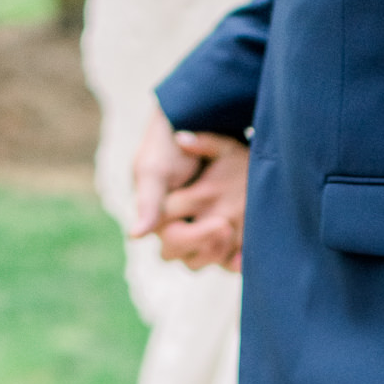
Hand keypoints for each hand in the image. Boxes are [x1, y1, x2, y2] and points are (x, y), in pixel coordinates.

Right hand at [129, 103, 249, 271]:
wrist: (195, 123)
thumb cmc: (168, 146)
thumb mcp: (156, 168)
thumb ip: (148, 201)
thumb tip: (135, 236)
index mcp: (158, 220)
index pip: (175, 244)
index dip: (196, 239)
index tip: (222, 224)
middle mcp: (179, 230)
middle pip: (192, 260)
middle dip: (212, 247)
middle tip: (231, 225)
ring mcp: (200, 232)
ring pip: (210, 261)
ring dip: (224, 252)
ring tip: (239, 231)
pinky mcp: (223, 232)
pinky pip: (228, 258)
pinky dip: (238, 259)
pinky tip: (248, 253)